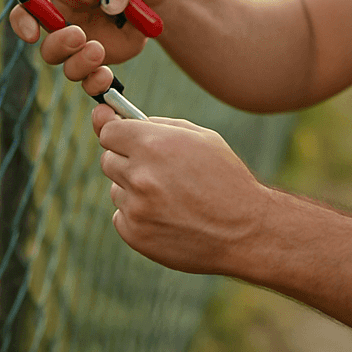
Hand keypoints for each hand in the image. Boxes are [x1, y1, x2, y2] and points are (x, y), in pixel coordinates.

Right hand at [8, 0, 189, 94]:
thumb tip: (108, 2)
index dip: (29, 14)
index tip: (36, 28)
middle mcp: (70, 12)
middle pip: (43, 36)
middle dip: (57, 42)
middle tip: (79, 35)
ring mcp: (85, 37)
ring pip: (63, 61)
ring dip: (75, 63)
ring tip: (98, 51)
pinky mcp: (104, 57)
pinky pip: (89, 77)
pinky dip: (93, 82)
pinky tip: (106, 77)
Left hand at [94, 105, 272, 274]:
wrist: (244, 230)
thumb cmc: (225, 177)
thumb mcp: (201, 138)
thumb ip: (159, 125)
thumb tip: (116, 118)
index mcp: (154, 144)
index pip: (108, 131)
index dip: (118, 133)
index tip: (126, 138)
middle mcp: (140, 174)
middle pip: (108, 159)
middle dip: (127, 160)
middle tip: (157, 169)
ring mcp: (136, 207)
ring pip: (117, 189)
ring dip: (134, 189)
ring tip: (170, 196)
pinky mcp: (135, 234)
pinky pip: (121, 216)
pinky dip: (138, 215)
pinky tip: (167, 216)